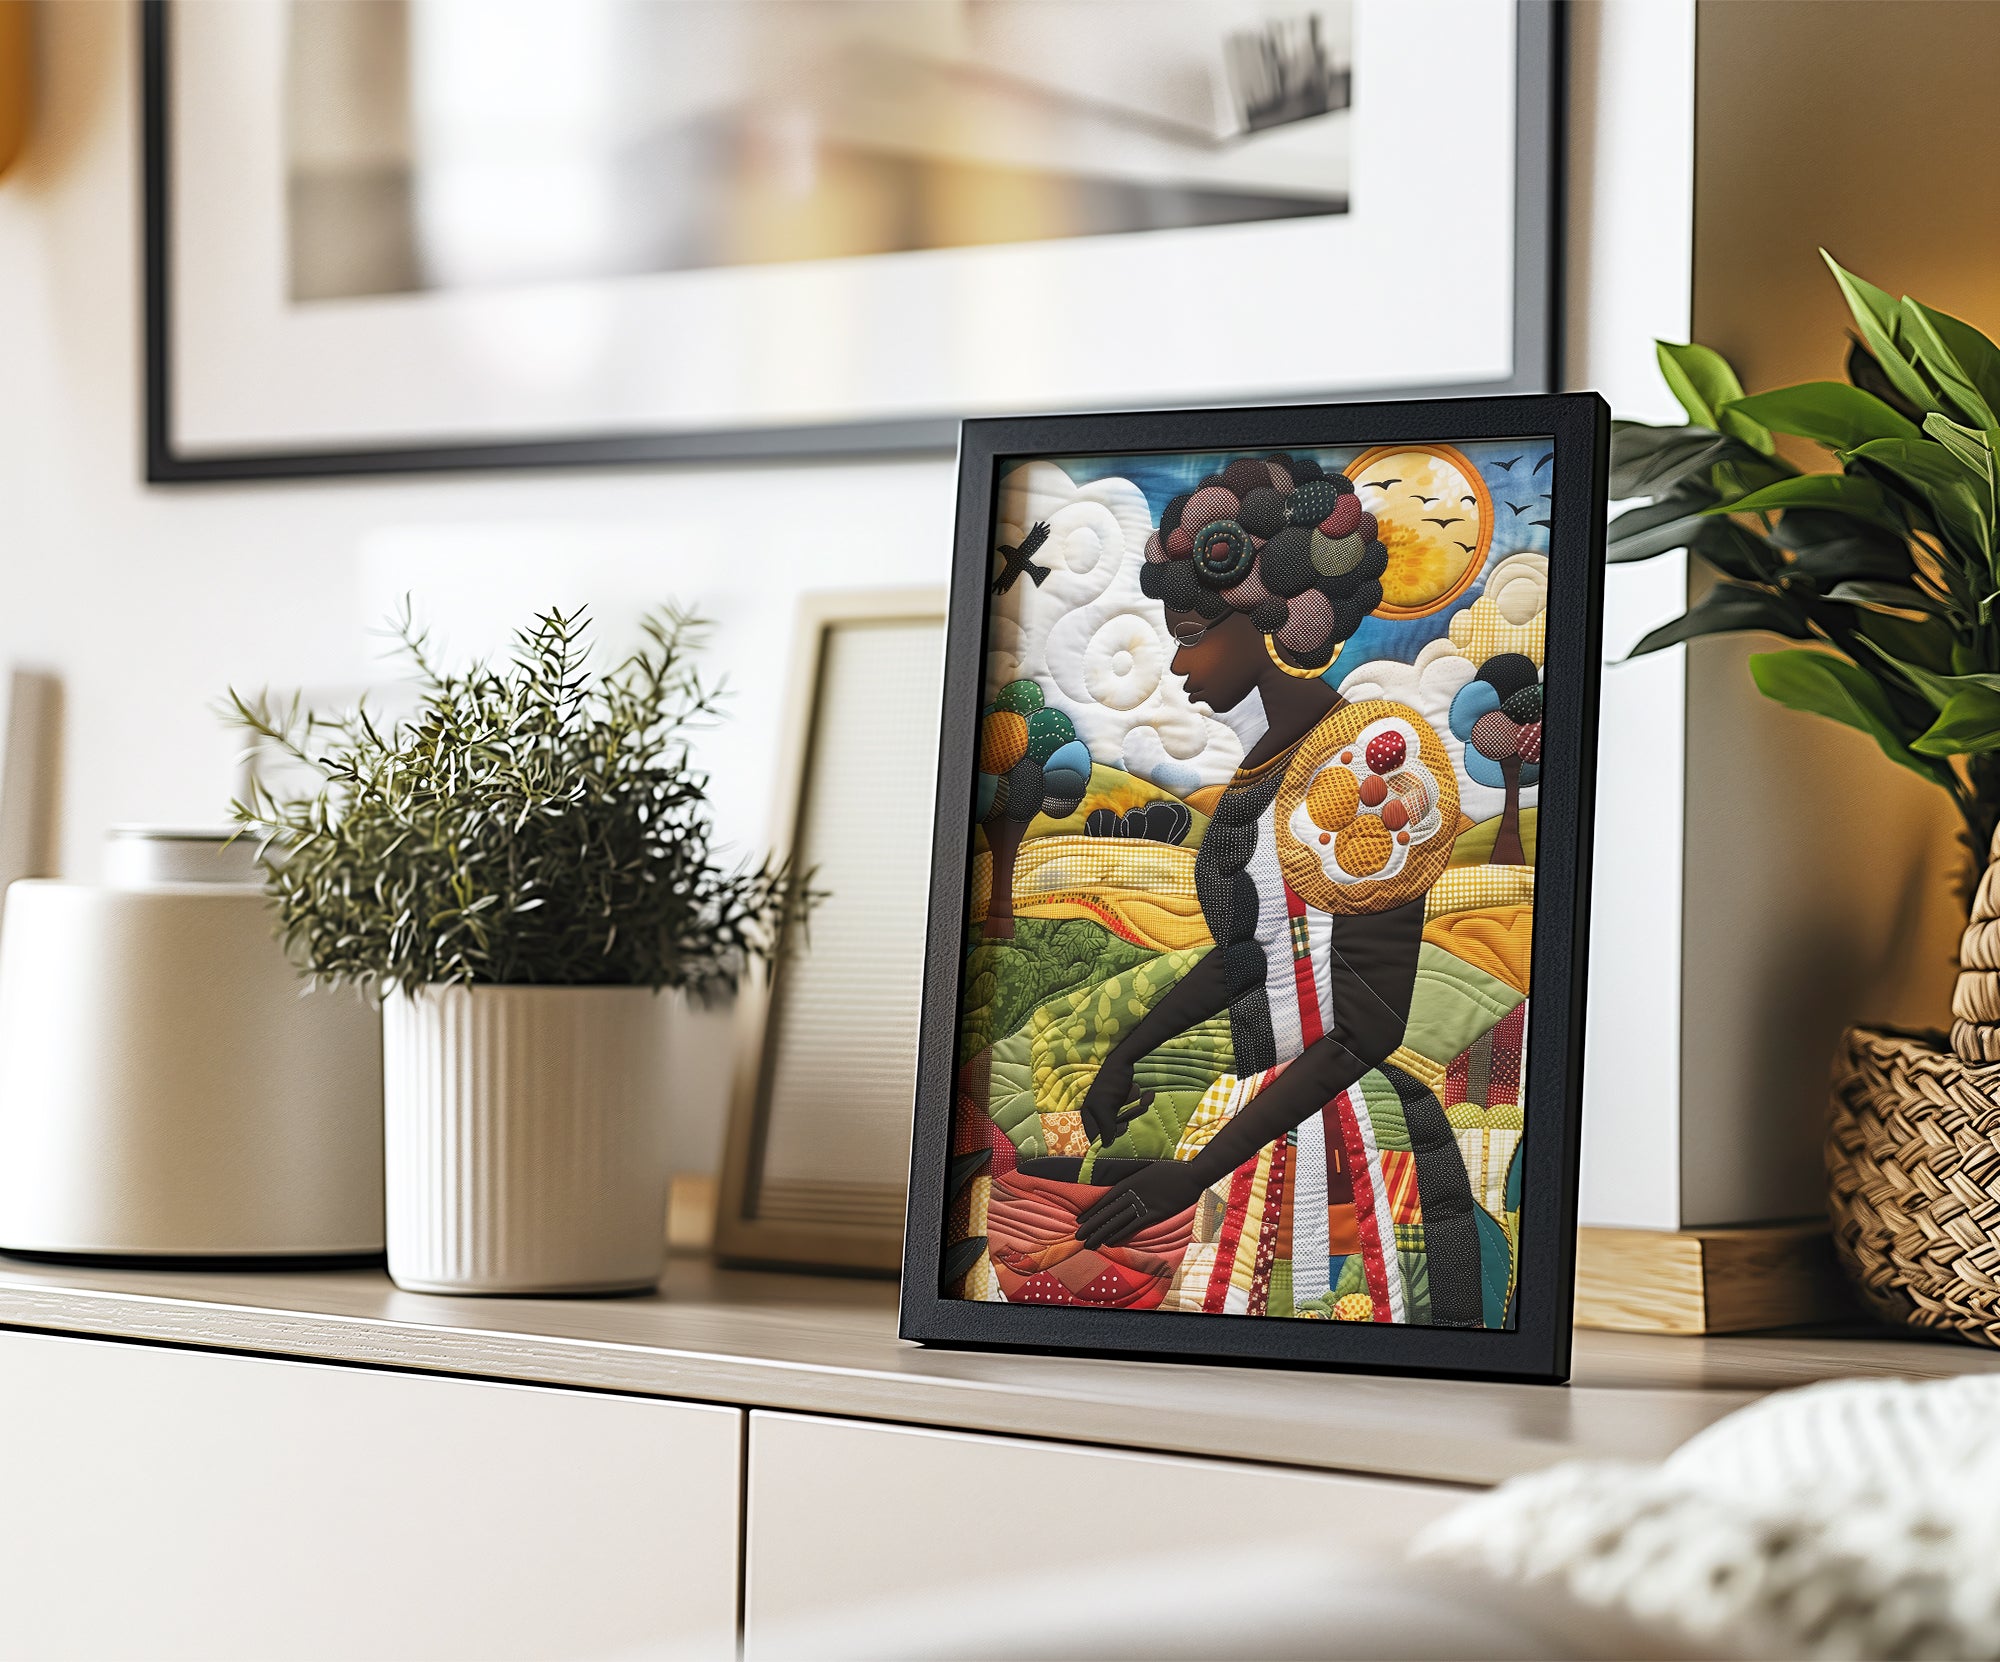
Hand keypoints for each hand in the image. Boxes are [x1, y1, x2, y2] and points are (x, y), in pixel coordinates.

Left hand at [1076, 1161, 1206, 1250]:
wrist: (1191, 1175)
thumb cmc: (1170, 1171)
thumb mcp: (1146, 1171)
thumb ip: (1133, 1181)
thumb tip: (1122, 1190)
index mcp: (1129, 1182)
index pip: (1105, 1200)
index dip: (1092, 1212)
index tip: (1080, 1221)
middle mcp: (1133, 1194)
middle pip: (1108, 1213)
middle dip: (1091, 1226)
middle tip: (1078, 1237)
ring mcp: (1144, 1205)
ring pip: (1118, 1222)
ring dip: (1102, 1233)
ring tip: (1090, 1243)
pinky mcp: (1155, 1214)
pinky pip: (1134, 1226)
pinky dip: (1121, 1235)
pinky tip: (1110, 1242)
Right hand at [1080, 1053, 1149, 1146]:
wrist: (1124, 1062)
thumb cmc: (1111, 1083)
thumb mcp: (1106, 1107)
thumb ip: (1106, 1128)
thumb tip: (1105, 1145)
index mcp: (1089, 1115)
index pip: (1097, 1136)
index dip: (1111, 1134)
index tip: (1120, 1125)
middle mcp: (1099, 1113)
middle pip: (1116, 1128)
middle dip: (1128, 1115)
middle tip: (1129, 1104)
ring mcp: (1112, 1108)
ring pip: (1128, 1118)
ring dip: (1136, 1106)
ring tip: (1136, 1094)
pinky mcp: (1124, 1102)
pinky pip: (1134, 1109)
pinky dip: (1141, 1101)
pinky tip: (1147, 1094)